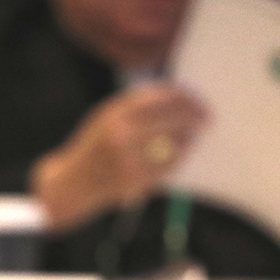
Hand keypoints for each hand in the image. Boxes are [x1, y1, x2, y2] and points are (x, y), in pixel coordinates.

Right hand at [31, 83, 206, 231]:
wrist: (73, 182)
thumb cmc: (95, 145)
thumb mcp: (106, 116)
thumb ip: (135, 105)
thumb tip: (176, 97)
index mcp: (114, 113)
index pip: (160, 98)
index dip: (184, 97)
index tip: (197, 99)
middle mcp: (121, 134)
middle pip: (172, 120)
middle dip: (194, 119)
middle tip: (206, 119)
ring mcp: (128, 159)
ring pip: (174, 146)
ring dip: (187, 141)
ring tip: (191, 138)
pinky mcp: (135, 181)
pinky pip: (168, 168)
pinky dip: (177, 161)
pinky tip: (179, 156)